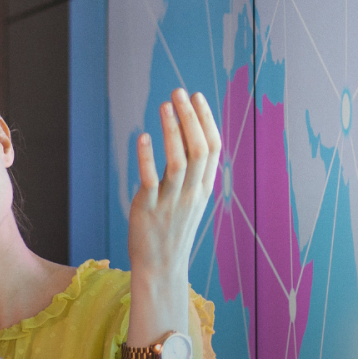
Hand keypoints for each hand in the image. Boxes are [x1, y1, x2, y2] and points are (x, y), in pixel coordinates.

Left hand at [128, 88, 221, 284]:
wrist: (161, 266)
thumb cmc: (173, 228)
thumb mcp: (190, 198)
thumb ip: (191, 170)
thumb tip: (187, 133)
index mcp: (204, 188)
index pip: (213, 148)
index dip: (206, 120)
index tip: (196, 96)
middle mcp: (192, 193)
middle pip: (199, 149)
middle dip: (190, 118)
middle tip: (179, 92)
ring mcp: (172, 201)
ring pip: (178, 161)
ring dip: (173, 131)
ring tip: (164, 105)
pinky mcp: (149, 208)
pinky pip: (151, 180)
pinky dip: (147, 157)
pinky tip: (143, 136)